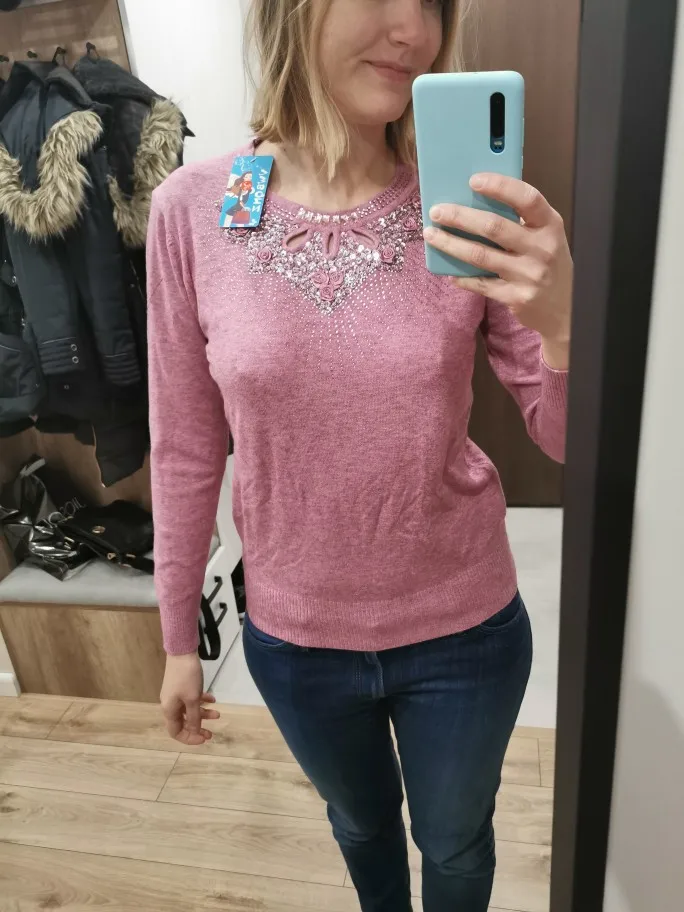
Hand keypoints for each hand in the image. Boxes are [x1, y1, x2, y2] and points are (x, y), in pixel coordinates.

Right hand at [160, 653, 220, 745]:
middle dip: (198, 728)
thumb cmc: (187, 677)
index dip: (189, 738)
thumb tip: (194, 731)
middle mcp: (170, 705)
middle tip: (211, 733)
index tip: (204, 738)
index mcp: (169, 710)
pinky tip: (212, 699)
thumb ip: (194, 717)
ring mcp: (175, 695)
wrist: (182, 652)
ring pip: (189, 710)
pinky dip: (201, 701)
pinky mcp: (181, 686)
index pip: (176, 732)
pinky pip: (191, 699)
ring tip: (218, 713)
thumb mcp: (193, 699)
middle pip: (183, 723)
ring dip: (203, 714)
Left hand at [424, 174, 572, 367]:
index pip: (527, 198)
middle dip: (460, 217)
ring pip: (480, 255)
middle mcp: (542, 248)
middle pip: (494, 227)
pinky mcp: (516, 297)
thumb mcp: (545, 237)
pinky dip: (462, 277)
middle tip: (437, 211)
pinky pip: (481, 284)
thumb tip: (475, 201)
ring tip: (431, 235)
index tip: (473, 180)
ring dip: (451, 244)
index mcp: (550, 225)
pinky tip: (448, 271)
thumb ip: (521, 221)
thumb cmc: (548, 263)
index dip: (500, 187)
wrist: (565, 309)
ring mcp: (529, 274)